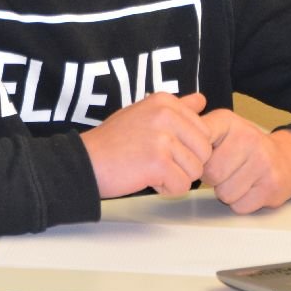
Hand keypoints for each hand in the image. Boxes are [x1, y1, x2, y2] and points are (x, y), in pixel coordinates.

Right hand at [81, 92, 212, 198]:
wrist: (85, 161)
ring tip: (148, 168)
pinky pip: (181, 186)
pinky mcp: (158, 163)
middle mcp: (166, 115)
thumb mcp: (144, 114)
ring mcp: (162, 138)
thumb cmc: (114, 141)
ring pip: (195, 171)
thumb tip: (202, 100)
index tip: (160, 145)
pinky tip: (145, 178)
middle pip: (204, 152)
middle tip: (155, 160)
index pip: (204, 131)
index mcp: (165, 102)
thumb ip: (176, 108)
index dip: (186, 146)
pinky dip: (166, 189)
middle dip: (185, 163)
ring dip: (174, 177)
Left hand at [200, 110, 290, 212]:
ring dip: (226, 192)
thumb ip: (191, 128)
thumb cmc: (241, 147)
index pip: (197, 143)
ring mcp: (262, 160)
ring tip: (236, 178)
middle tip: (222, 171)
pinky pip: (240, 205)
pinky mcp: (272, 184)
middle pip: (210, 173)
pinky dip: (241, 203)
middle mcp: (247, 136)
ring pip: (225, 192)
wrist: (284, 160)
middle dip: (212, 179)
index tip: (199, 159)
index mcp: (227, 120)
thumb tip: (159, 128)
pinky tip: (248, 188)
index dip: (195, 159)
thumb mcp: (218, 129)